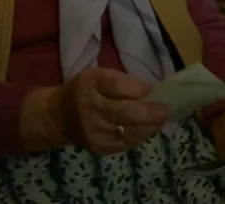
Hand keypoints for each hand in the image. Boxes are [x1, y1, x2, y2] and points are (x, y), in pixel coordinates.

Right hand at [49, 68, 168, 155]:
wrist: (59, 117)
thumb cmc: (85, 91)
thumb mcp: (98, 75)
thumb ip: (122, 81)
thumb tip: (149, 90)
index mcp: (90, 84)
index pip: (116, 86)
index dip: (137, 88)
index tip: (151, 89)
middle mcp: (91, 109)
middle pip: (127, 113)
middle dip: (151, 112)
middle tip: (165, 109)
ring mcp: (95, 132)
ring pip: (130, 131)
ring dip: (150, 126)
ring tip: (159, 119)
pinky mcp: (100, 147)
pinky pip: (127, 143)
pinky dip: (141, 135)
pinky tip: (146, 129)